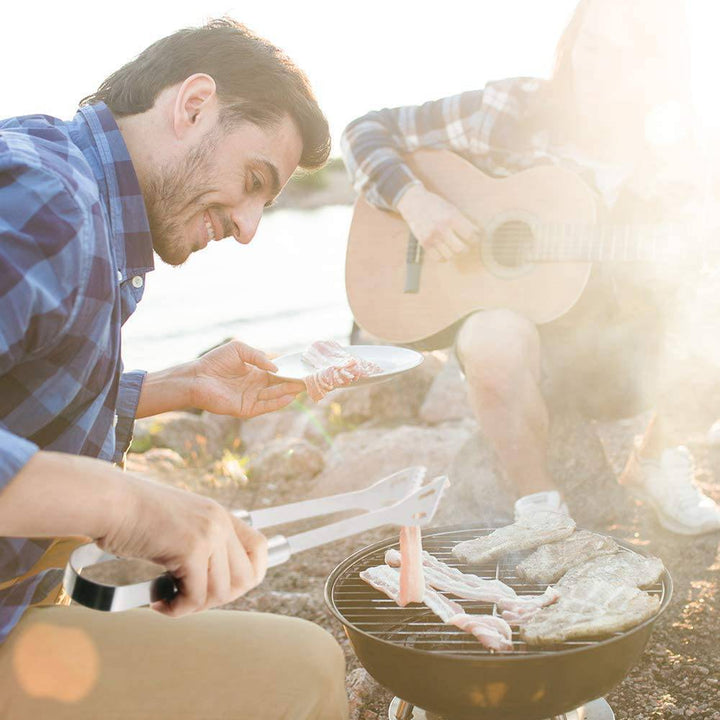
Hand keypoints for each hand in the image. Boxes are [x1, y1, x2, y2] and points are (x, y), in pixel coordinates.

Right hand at [98, 474, 267, 616]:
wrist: (108, 501)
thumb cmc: (130, 516)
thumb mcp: (177, 525)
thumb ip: (199, 544)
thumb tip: (213, 586)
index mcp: (219, 514)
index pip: (260, 548)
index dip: (248, 575)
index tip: (219, 588)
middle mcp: (219, 522)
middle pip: (247, 578)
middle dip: (218, 598)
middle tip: (187, 596)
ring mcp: (209, 534)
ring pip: (221, 593)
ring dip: (193, 606)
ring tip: (166, 596)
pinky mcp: (191, 548)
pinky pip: (196, 597)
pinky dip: (176, 608)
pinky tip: (157, 600)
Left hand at [190, 340, 304, 417]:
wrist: (196, 377)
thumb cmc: (214, 361)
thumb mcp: (238, 349)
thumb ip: (258, 355)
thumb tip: (276, 367)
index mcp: (255, 372)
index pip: (277, 372)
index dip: (290, 369)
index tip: (304, 367)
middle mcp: (256, 386)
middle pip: (280, 384)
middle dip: (294, 381)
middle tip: (310, 378)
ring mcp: (252, 398)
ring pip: (275, 395)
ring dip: (289, 391)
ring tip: (303, 385)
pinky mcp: (246, 409)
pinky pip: (266, 407)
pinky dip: (278, 403)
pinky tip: (290, 396)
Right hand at [396, 184, 479, 260]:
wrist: (414, 202)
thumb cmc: (435, 205)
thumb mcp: (451, 208)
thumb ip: (463, 221)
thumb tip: (477, 233)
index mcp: (451, 217)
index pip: (470, 235)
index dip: (476, 238)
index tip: (475, 237)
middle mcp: (441, 228)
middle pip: (461, 249)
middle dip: (467, 248)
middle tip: (466, 245)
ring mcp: (432, 237)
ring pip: (451, 256)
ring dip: (455, 253)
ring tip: (455, 248)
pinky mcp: (424, 243)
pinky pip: (438, 258)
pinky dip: (444, 257)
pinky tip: (445, 251)